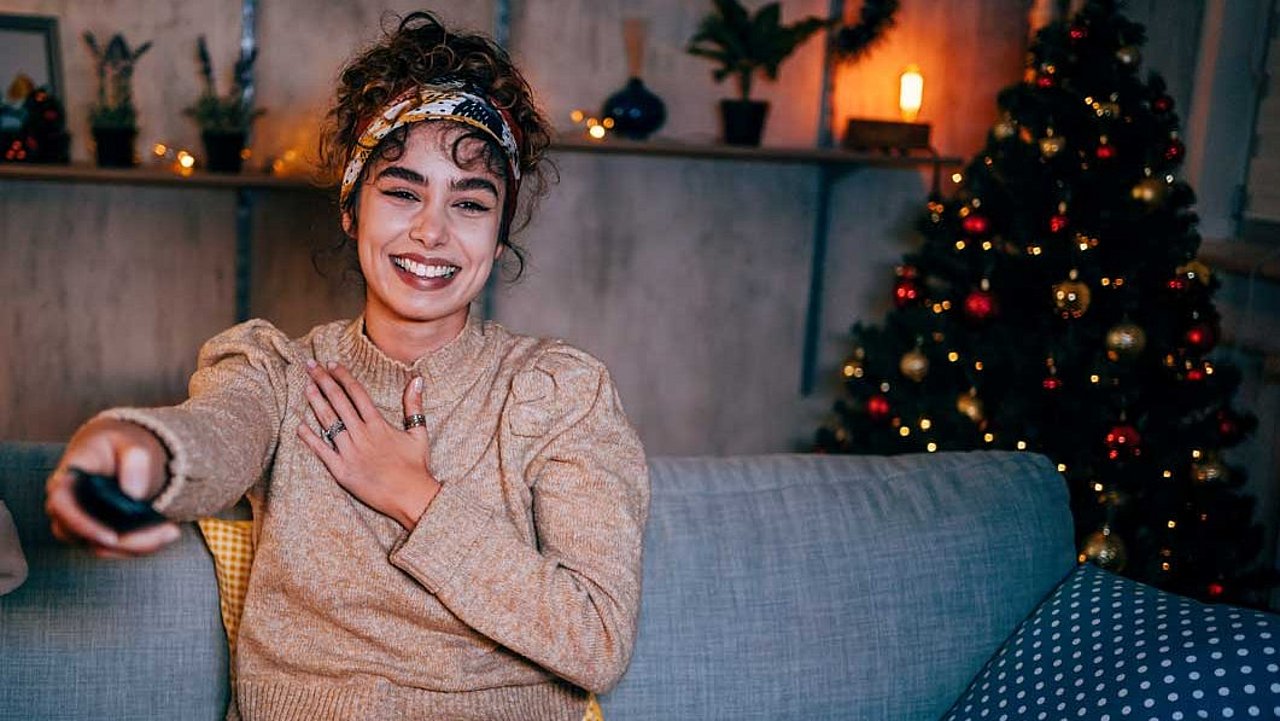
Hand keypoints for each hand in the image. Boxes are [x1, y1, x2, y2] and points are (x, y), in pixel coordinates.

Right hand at [45, 418, 180, 557]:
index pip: (61, 505)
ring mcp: (78, 522)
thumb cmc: (118, 445)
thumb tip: (134, 494)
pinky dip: (141, 544)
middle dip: (127, 542)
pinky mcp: (95, 533)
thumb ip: (135, 459)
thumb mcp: (129, 442)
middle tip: (168, 533)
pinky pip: (114, 547)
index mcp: (67, 478)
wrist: (116, 452)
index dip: (82, 525)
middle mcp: (66, 506)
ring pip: (101, 547)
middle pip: (84, 536)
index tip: (112, 538)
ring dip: (138, 546)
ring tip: (172, 532)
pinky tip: (168, 532)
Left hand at [297, 361, 440, 529]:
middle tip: (310, 366)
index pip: (356, 393)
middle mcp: (362, 434)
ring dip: (316, 402)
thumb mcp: (419, 433)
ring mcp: (350, 452)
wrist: (411, 496)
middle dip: (323, 381)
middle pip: (339, 402)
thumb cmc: (416, 466)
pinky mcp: (342, 470)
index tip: (331, 364)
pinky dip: (310, 437)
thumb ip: (414, 405)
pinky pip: (322, 451)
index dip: (343, 376)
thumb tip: (417, 380)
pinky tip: (300, 425)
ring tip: (306, 387)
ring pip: (328, 422)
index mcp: (378, 424)